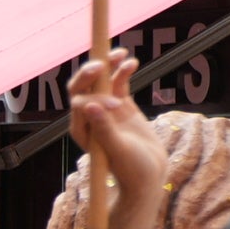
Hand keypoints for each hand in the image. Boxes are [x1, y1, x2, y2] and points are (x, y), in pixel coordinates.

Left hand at [66, 51, 163, 228]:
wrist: (149, 174)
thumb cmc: (131, 169)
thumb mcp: (118, 151)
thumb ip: (104, 129)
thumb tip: (91, 105)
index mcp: (82, 130)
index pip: (80, 104)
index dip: (96, 99)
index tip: (117, 106)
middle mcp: (89, 117)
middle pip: (83, 87)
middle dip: (90, 73)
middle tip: (102, 62)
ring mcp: (105, 109)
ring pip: (101, 81)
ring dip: (108, 66)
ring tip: (121, 54)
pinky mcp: (121, 106)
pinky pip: (118, 83)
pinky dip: (123, 71)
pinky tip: (131, 62)